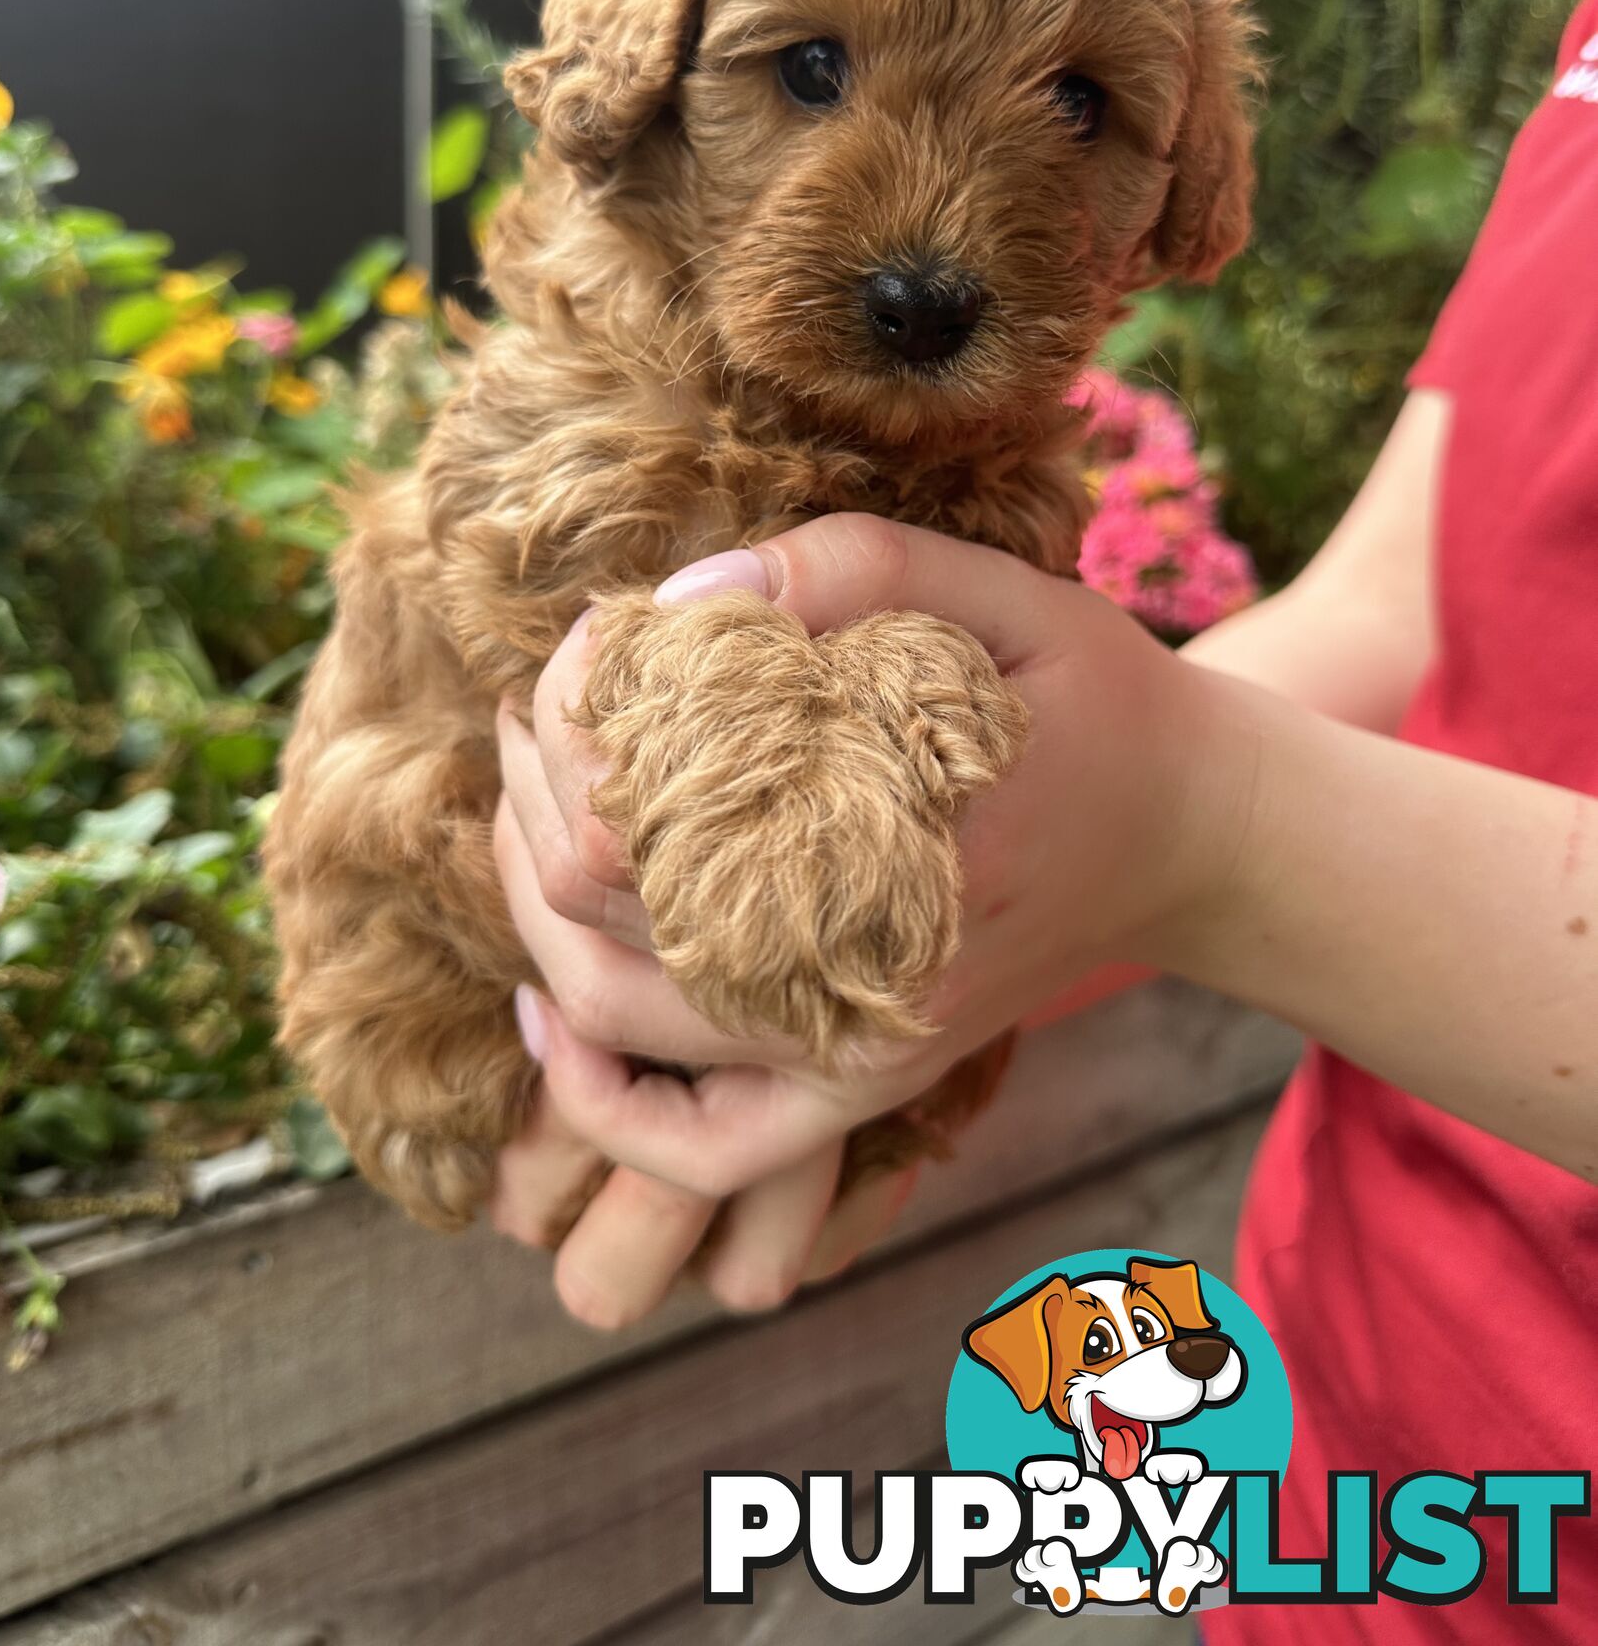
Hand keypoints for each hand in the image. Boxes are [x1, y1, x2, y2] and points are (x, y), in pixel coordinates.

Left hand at [490, 514, 1233, 1322]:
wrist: (1190, 839)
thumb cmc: (1088, 704)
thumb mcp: (999, 595)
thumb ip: (851, 569)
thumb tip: (680, 602)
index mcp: (891, 836)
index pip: (645, 802)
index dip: (578, 711)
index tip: (591, 639)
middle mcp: (863, 973)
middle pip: (597, 911)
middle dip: (532, 793)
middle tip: (535, 709)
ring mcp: (856, 1053)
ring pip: (611, 1023)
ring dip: (528, 911)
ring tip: (525, 804)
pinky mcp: (858, 1086)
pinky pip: (691, 1147)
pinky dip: (595, 1098)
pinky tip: (547, 1004)